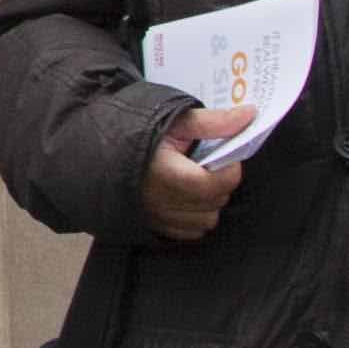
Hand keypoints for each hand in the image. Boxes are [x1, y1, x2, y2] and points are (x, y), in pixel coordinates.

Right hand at [138, 101, 256, 241]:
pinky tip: (186, 196)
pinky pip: (191, 231)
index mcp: (168, 174)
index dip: (230, 168)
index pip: (218, 183)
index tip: (221, 153)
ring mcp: (158, 218)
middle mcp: (162, 202)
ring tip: (196, 180)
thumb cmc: (136, 132)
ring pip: (207, 220)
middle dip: (220, 182)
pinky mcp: (154, 227)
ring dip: (209, 201)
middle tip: (206, 163)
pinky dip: (195, 216)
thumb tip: (249, 115)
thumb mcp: (175, 121)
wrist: (99, 150)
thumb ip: (213, 122)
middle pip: (216, 202)